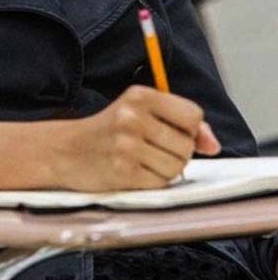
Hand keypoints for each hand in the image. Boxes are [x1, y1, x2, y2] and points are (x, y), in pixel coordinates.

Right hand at [47, 85, 220, 191]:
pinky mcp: (123, 172)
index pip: (193, 114)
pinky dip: (153, 182)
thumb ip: (181, 123)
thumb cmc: (110, 130)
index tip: (174, 131)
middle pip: (187, 144)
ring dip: (167, 169)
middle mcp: (133, 117)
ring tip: (145, 160)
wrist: (66, 150)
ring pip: (177, 166)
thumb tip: (213, 145)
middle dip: (178, 152)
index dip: (190, 128)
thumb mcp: (141, 113)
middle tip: (154, 148)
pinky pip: (160, 183)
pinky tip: (135, 172)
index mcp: (140, 95)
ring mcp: (127, 146)